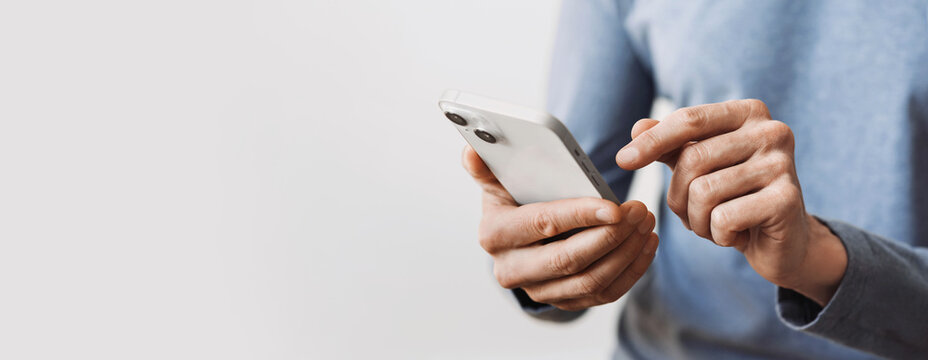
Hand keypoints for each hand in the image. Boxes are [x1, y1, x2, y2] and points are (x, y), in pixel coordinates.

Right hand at [462, 146, 657, 310]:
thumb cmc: (513, 200)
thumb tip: (471, 150)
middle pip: (568, 260)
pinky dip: (630, 271)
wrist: (518, 239)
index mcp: (495, 234)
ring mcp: (538, 291)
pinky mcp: (563, 302)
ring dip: (625, 253)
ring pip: (590, 281)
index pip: (543, 225)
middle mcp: (511, 269)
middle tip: (638, 211)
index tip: (614, 206)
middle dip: (610, 236)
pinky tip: (646, 245)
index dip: (580, 216)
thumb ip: (487, 166)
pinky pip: (603, 294)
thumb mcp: (498, 182)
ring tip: (645, 223)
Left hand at [615, 99, 846, 305]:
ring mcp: (782, 164)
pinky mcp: (787, 199)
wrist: (781, 241)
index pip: (689, 120)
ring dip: (696, 220)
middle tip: (690, 215)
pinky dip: (718, 235)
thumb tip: (637, 127)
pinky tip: (735, 236)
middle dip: (678, 196)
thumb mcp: (700, 166)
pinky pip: (724, 218)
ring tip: (714, 225)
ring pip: (704, 192)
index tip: (622, 161)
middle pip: (692, 159)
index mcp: (749, 113)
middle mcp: (771, 131)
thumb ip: (670, 144)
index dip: (651, 141)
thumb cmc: (734, 197)